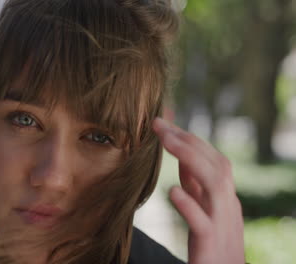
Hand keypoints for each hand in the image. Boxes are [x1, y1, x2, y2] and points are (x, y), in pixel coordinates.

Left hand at [152, 117, 244, 263]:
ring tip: (165, 141)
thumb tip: (182, 157)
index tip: (163, 123)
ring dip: (190, 159)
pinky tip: (172, 191)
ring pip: (215, 185)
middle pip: (216, 165)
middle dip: (187, 141)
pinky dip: (189, 204)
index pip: (211, 159)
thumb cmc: (212, 242)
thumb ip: (195, 184)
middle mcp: (226, 205)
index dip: (188, 139)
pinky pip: (203, 223)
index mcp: (223, 196)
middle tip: (159, 125)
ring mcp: (221, 223)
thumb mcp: (204, 207)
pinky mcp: (211, 244)